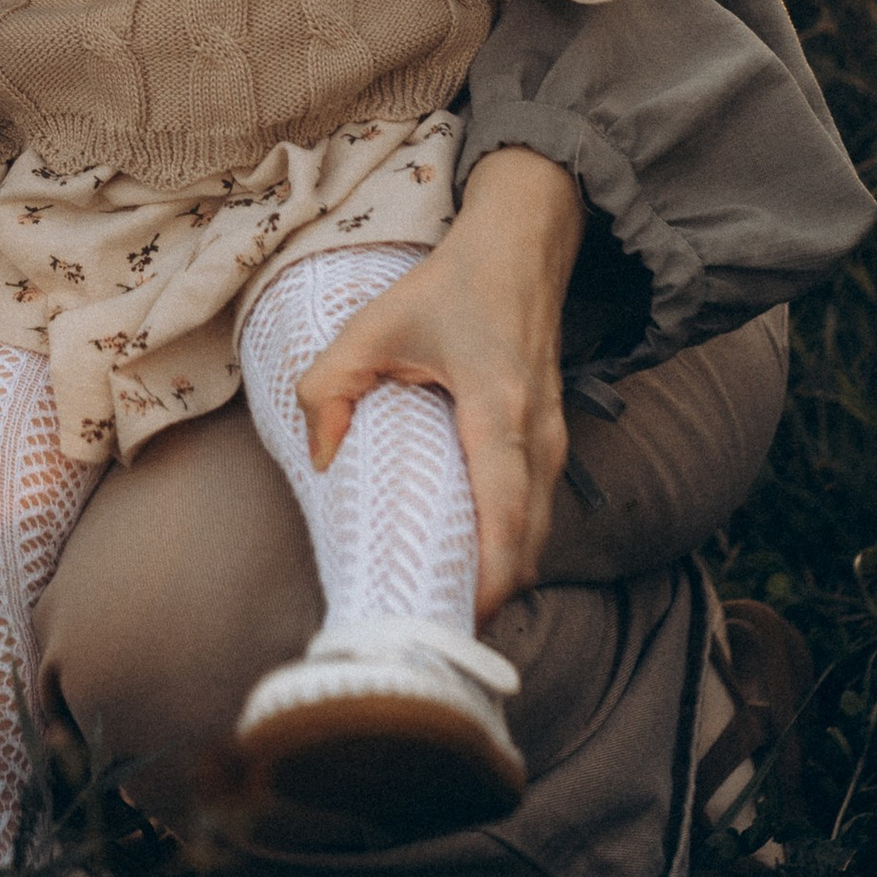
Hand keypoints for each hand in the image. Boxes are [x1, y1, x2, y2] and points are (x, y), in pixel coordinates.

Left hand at [294, 145, 581, 617]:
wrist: (523, 247)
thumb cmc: (451, 285)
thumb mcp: (374, 323)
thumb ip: (330, 386)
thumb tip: (320, 457)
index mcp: (499, 410)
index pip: (506, 514)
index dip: (487, 576)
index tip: (454, 617)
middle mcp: (539, 435)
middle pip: (530, 542)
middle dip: (490, 594)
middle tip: (434, 629)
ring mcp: (556, 440)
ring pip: (540, 532)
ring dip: (502, 573)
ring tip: (446, 607)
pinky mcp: (555, 440)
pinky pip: (539, 510)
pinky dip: (512, 545)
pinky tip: (469, 561)